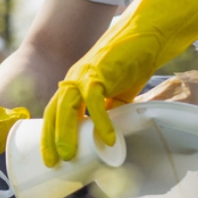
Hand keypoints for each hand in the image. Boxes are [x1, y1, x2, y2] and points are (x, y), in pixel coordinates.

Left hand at [42, 0, 197, 165]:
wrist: (148, 34)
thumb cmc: (132, 62)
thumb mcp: (117, 94)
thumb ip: (108, 112)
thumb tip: (104, 140)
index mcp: (75, 84)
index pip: (55, 111)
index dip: (50, 134)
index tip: (50, 156)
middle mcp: (74, 78)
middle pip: (54, 111)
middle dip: (49, 137)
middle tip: (52, 163)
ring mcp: (85, 74)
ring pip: (66, 106)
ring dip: (65, 132)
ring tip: (68, 155)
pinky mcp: (101, 72)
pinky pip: (96, 101)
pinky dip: (101, 121)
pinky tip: (109, 139)